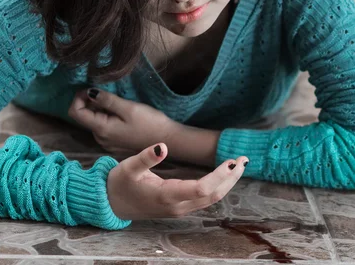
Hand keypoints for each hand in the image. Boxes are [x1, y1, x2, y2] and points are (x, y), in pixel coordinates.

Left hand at [68, 88, 178, 154]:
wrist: (168, 140)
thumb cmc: (150, 123)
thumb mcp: (128, 108)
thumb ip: (106, 100)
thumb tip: (88, 92)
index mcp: (101, 129)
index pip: (75, 112)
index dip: (79, 97)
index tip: (92, 88)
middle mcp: (99, 138)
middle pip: (84, 116)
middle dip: (91, 101)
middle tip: (109, 93)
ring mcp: (106, 141)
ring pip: (94, 120)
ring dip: (101, 108)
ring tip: (119, 103)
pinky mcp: (114, 141)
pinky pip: (103, 125)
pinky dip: (107, 115)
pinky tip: (123, 112)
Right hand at [107, 142, 248, 219]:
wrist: (110, 204)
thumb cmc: (118, 184)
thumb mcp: (127, 166)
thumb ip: (145, 157)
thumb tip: (162, 146)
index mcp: (166, 196)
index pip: (201, 189)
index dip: (219, 176)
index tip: (232, 161)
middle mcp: (176, 206)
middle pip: (213, 195)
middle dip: (231, 178)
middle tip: (244, 158)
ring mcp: (179, 209)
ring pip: (211, 198)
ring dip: (228, 182)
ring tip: (240, 164)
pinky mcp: (179, 207)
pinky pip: (205, 198)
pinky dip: (218, 185)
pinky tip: (224, 174)